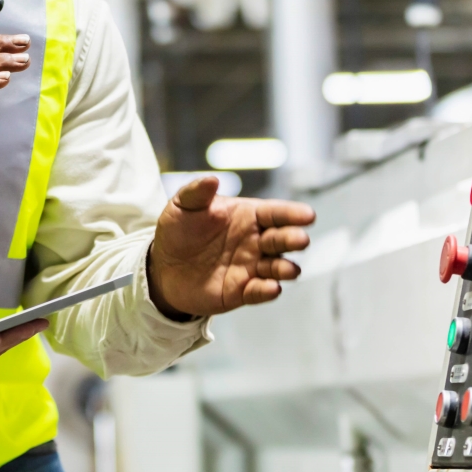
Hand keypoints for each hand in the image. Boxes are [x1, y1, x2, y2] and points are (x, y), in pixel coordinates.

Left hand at [146, 177, 314, 318]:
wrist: (163, 266)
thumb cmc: (178, 231)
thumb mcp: (182, 206)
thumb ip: (197, 192)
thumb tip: (212, 179)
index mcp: (248, 216)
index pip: (275, 212)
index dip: (292, 213)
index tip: (308, 215)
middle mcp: (255, 241)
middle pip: (281, 238)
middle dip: (293, 239)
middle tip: (300, 239)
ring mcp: (251, 267)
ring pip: (277, 267)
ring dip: (285, 268)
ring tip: (289, 269)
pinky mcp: (241, 291)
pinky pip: (259, 291)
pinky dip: (267, 290)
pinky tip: (272, 288)